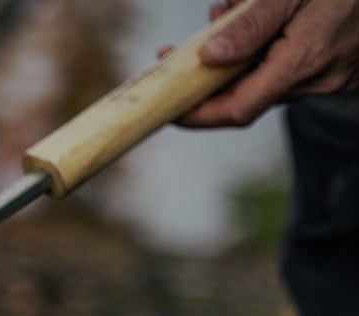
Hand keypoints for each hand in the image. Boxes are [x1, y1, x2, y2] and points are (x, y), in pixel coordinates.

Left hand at [178, 0, 358, 127]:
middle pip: (245, 93)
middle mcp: (318, 79)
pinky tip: (256, 22)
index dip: (198, 115)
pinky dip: (261, 53)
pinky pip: (285, 70)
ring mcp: (330, 78)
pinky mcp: (335, 72)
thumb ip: (251, 24)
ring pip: (263, 78)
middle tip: (178, 50)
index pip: (238, 108)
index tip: (167, 107)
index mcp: (304, 60)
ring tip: (224, 13)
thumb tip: (208, 56)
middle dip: (208, 74)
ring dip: (234, 58)